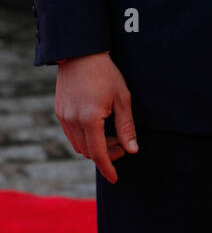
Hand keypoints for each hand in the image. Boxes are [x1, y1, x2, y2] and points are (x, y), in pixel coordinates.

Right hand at [55, 53, 137, 182]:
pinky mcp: (59, 111)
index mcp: (90, 119)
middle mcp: (73, 121)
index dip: (108, 167)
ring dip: (95, 146)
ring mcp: (63, 117)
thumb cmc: (106, 74)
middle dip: (106, 153)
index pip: (99, 153)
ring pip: (78, 145)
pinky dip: (84, 137)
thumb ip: (126, 126)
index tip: (115, 178)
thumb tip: (132, 149)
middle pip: (88, 151)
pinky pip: (71, 134)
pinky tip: (97, 126)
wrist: (81, 54)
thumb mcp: (122, 98)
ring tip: (111, 133)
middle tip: (122, 143)